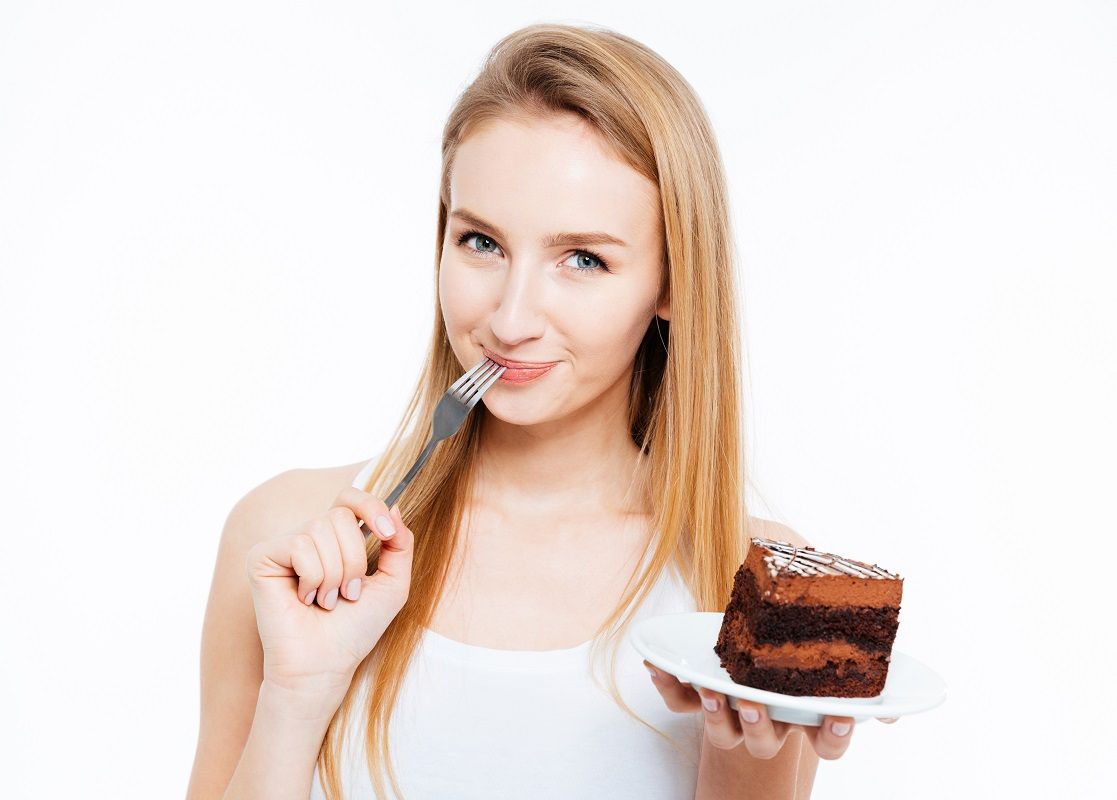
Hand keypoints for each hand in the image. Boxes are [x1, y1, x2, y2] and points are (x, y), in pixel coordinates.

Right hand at [246, 487, 414, 709]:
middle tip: (347, 594)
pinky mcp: (262, 557)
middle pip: (340, 514)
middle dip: (355, 559)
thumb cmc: (356, 628)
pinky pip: (299, 545)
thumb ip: (400, 544)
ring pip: (321, 529)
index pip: (350, 497)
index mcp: (336, 539)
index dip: (370, 506)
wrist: (325, 664)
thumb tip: (394, 507)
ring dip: (334, 574)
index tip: (386, 533)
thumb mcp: (393, 583)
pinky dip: (313, 577)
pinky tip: (304, 598)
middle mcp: (308, 536)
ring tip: (326, 601)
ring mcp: (284, 545)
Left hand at [643, 660, 897, 759]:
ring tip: (713, 692)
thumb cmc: (802, 655)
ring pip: (723, 732)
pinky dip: (667, 685)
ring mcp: (732, 714)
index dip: (832, 735)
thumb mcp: (834, 662)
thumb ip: (866, 676)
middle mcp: (769, 723)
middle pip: (767, 742)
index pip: (826, 743)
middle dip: (761, 725)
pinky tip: (656, 663)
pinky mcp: (699, 698)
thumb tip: (897, 710)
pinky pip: (680, 702)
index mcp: (805, 717)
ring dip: (716, 715)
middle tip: (756, 702)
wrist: (758, 652)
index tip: (839, 715)